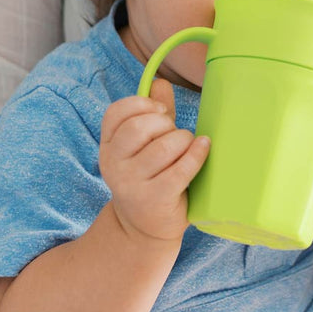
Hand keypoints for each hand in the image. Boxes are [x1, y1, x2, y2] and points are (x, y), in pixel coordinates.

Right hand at [98, 77, 208, 243]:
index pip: (116, 113)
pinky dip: (197, 154)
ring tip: (187, 147)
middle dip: (165, 124)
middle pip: (140, 127)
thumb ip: (153, 114)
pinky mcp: (155, 199)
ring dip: (184, 140)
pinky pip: (181, 168)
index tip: (160, 111)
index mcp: (108, 146)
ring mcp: (132, 184)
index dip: (142, 104)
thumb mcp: (146, 145)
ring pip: (164, 146)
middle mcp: (114, 164)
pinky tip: (204, 147)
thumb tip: (159, 82)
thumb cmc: (151, 177)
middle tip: (174, 135)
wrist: (144, 229)